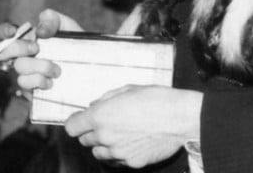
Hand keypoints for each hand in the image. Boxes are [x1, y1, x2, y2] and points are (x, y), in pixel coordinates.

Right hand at [0, 9, 82, 92]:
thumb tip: (39, 29)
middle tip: (37, 47)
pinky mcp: (28, 89)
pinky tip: (51, 82)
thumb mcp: (68, 27)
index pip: (4, 32)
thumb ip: (53, 19)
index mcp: (27, 38)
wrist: (87, 74)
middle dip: (19, 47)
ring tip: (57, 70)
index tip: (13, 32)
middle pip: (4, 49)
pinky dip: (38, 80)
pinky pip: (24, 82)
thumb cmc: (75, 47)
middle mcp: (20, 55)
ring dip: (39, 66)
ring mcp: (23, 73)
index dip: (3, 31)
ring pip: (18, 66)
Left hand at [65, 85, 201, 168]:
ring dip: (102, 146)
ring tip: (117, 135)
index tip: (81, 120)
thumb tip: (93, 105)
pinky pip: (117, 161)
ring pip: (98, 153)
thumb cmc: (155, 99)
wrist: (180, 118)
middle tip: (104, 125)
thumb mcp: (126, 90)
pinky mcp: (132, 162)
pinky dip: (118, 155)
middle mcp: (105, 136)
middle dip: (91, 133)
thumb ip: (105, 99)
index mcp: (100, 116)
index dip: (76, 123)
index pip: (71, 127)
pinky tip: (129, 144)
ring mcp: (119, 152)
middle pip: (84, 140)